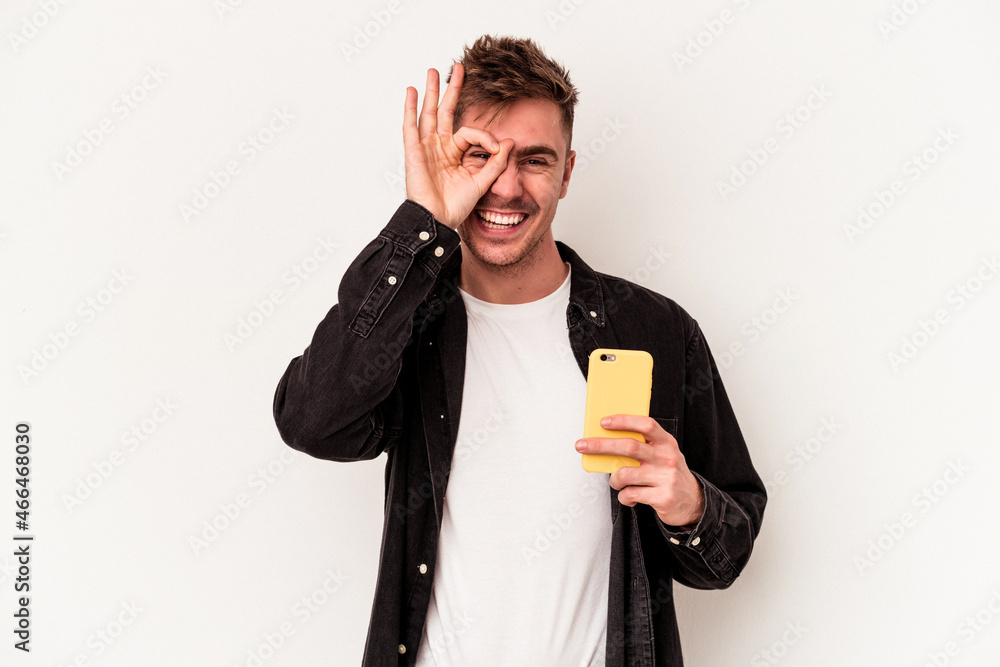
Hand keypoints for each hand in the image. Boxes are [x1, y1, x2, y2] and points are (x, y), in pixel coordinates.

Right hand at [403, 64, 512, 228]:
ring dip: (431, 91)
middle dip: (452, 89)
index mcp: (455, 154)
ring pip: (428, 113)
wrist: (439, 221)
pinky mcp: (413, 153)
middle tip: (458, 67)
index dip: (486, 137)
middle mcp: (439, 148)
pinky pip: (411, 126)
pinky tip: (411, 91)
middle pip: (445, 112)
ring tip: (433, 71)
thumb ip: (497, 162)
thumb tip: (512, 141)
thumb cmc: (456, 207)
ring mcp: (425, 148)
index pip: (470, 132)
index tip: (498, 148)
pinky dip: (410, 108)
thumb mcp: (483, 182)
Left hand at [575, 415, 704, 528]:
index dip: (624, 421)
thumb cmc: (669, 474)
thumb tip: (607, 440)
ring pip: (625, 474)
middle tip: (582, 445)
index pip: (646, 424)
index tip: (604, 422)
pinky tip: (629, 497)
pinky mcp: (662, 497)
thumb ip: (643, 446)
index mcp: (666, 443)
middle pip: (629, 446)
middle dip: (601, 445)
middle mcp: (667, 458)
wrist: (694, 503)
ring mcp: (665, 478)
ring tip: (617, 482)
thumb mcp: (662, 455)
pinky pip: (630, 494)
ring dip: (614, 480)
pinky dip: (623, 497)